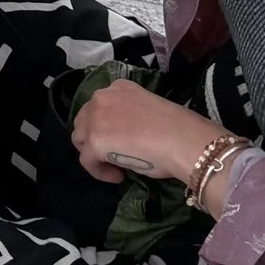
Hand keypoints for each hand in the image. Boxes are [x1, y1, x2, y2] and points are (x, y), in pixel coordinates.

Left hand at [72, 79, 236, 213]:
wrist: (184, 139)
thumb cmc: (177, 127)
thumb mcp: (147, 112)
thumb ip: (129, 119)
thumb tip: (125, 139)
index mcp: (119, 87)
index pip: (100, 106)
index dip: (107, 126)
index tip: (122, 141)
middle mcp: (103, 97)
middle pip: (84, 120)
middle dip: (95, 138)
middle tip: (113, 155)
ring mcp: (96, 118)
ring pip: (80, 139)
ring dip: (93, 153)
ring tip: (114, 165)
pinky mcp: (94, 142)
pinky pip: (87, 160)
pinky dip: (99, 171)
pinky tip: (118, 177)